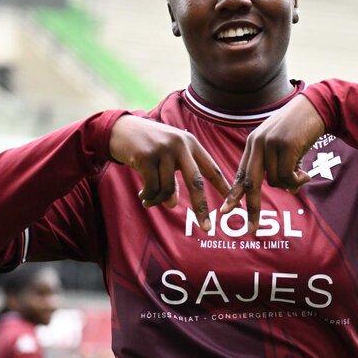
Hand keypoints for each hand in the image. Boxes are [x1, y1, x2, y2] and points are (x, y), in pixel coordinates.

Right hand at [110, 115, 230, 228]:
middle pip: (196, 182)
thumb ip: (173, 181)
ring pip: (168, 189)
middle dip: (202, 208)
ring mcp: (163, 150)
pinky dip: (149, 197)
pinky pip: (152, 188)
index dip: (223, 187)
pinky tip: (143, 197)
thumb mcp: (166, 160)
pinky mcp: (146, 156)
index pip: (211, 168)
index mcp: (191, 144)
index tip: (235, 203)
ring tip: (149, 202)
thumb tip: (172, 204)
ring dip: (158, 201)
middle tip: (207, 228)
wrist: (121, 129)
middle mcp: (180, 145)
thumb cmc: (148, 146)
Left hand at [220, 95, 324, 232]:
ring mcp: (270, 144)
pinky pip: (288, 176)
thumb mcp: (284, 147)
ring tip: (303, 174)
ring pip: (275, 181)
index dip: (234, 193)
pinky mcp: (285, 145)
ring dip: (291, 184)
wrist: (316, 107)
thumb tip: (289, 190)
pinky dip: (298, 180)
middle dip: (251, 208)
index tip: (226, 210)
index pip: (241, 173)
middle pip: (250, 183)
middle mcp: (258, 143)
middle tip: (251, 228)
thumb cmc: (301, 128)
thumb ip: (281, 167)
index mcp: (253, 144)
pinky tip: (307, 173)